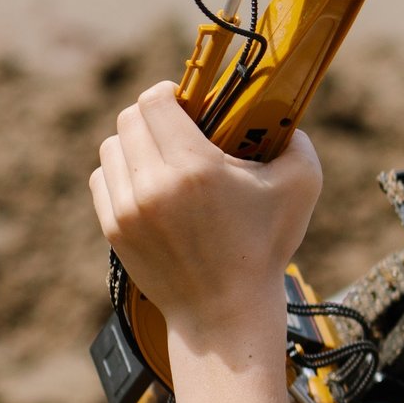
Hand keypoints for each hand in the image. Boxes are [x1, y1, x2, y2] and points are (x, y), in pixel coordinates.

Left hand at [88, 82, 322, 343]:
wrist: (224, 311)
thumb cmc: (264, 248)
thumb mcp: (301, 187)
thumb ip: (297, 142)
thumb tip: (285, 120)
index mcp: (196, 167)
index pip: (155, 101)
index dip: (170, 92)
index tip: (188, 101)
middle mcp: (153, 184)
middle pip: (129, 119)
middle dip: (153, 114)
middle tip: (179, 126)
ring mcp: (127, 208)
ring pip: (111, 147)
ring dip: (135, 143)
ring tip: (163, 157)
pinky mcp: (114, 228)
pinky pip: (102, 178)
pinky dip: (122, 172)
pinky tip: (149, 182)